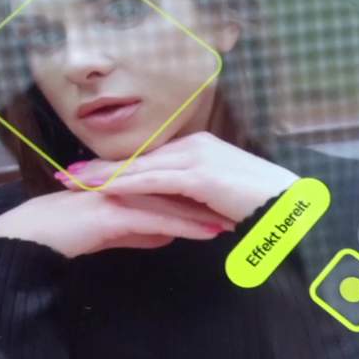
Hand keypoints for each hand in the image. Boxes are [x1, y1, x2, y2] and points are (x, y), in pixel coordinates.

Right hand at [0, 191, 233, 257]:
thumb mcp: (117, 232)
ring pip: (176, 202)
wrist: (35, 236)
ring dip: (209, 212)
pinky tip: (210, 232)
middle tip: (248, 207)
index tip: (235, 202)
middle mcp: (131, 183)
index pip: (177, 186)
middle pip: (182, 188)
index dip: (207, 194)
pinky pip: (159, 218)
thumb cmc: (72, 232)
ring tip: (240, 222)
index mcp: (132, 183)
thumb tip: (168, 234)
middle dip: (216, 199)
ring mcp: (123, 194)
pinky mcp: (115, 212)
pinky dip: (187, 225)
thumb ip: (143, 230)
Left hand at [59, 131, 299, 221]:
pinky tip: (103, 190)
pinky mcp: (200, 175)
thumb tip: (180, 211)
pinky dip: (127, 185)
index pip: (149, 158)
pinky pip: (155, 181)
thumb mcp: (222, 198)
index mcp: (199, 149)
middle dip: (100, 168)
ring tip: (74, 183)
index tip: (88, 173)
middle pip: (138, 158)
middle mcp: (194, 147)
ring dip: (104, 176)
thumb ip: (198, 198)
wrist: (291, 205)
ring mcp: (197, 158)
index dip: (117, 166)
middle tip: (67, 175)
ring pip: (141, 168)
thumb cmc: (262, 206)